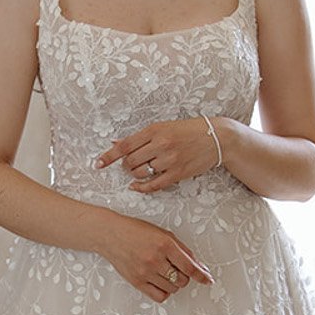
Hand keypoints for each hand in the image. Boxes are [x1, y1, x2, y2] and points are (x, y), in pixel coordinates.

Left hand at [97, 117, 222, 192]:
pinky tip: (136, 186)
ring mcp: (169, 160)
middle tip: (130, 164)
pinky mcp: (178, 173)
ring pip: (141, 173)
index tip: (98, 164)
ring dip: (136, 174)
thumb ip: (140, 137)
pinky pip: (154, 185)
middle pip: (131, 161)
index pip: (125, 145)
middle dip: (126, 165)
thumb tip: (116, 143)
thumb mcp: (163, 126)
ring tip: (141, 170)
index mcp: (155, 130)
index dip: (109, 156)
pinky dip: (142, 188)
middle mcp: (161, 145)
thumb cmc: (188, 130)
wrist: (216, 137)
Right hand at [98, 213, 212, 302]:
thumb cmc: (136, 231)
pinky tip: (161, 282)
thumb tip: (199, 266)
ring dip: (174, 283)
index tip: (208, 280)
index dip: (202, 275)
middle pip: (182, 280)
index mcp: (164, 244)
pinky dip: (165, 292)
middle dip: (185, 276)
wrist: (110, 234)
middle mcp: (155, 260)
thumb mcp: (163, 234)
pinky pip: (159, 296)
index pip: (189, 267)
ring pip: (172, 288)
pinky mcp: (137, 282)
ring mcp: (145, 272)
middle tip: (177, 268)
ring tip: (166, 272)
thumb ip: (182, 250)